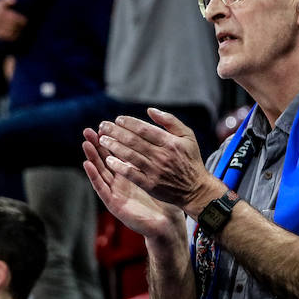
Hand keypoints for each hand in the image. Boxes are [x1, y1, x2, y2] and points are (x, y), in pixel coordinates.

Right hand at [82, 129, 184, 239]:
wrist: (166, 223)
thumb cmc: (166, 198)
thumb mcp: (161, 173)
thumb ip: (155, 156)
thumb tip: (154, 136)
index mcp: (132, 172)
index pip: (119, 152)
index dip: (112, 139)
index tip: (105, 125)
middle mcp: (121, 181)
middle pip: (105, 159)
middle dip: (97, 145)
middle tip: (89, 130)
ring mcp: (116, 192)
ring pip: (100, 171)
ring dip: (92, 157)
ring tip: (85, 143)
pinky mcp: (114, 203)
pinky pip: (101, 188)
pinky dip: (93, 176)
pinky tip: (87, 164)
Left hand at [95, 109, 221, 216]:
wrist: (195, 188)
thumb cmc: (190, 159)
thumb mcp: (187, 136)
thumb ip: (170, 121)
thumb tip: (150, 110)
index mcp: (170, 142)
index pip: (144, 129)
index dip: (129, 122)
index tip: (118, 119)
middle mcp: (162, 155)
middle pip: (133, 141)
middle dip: (115, 131)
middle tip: (103, 126)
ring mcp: (155, 170)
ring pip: (129, 155)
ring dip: (113, 146)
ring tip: (102, 140)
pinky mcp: (150, 184)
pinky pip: (130, 173)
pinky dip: (118, 166)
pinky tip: (108, 160)